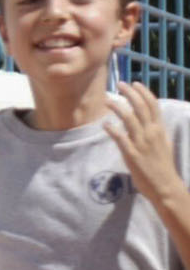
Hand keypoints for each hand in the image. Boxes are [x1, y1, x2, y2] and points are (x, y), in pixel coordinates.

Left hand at [106, 83, 184, 208]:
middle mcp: (151, 133)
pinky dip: (112, 129)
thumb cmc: (162, 166)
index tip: (134, 84)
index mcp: (160, 129)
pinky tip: (105, 124)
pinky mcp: (132, 154)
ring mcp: (142, 143)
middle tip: (120, 84)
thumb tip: (149, 123)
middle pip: (141, 107)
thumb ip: (155, 132)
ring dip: (118, 107)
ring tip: (107, 100)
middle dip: (130, 93)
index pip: (153, 105)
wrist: (165, 185)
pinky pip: (121, 138)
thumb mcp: (163, 144)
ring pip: (130, 119)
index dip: (143, 92)